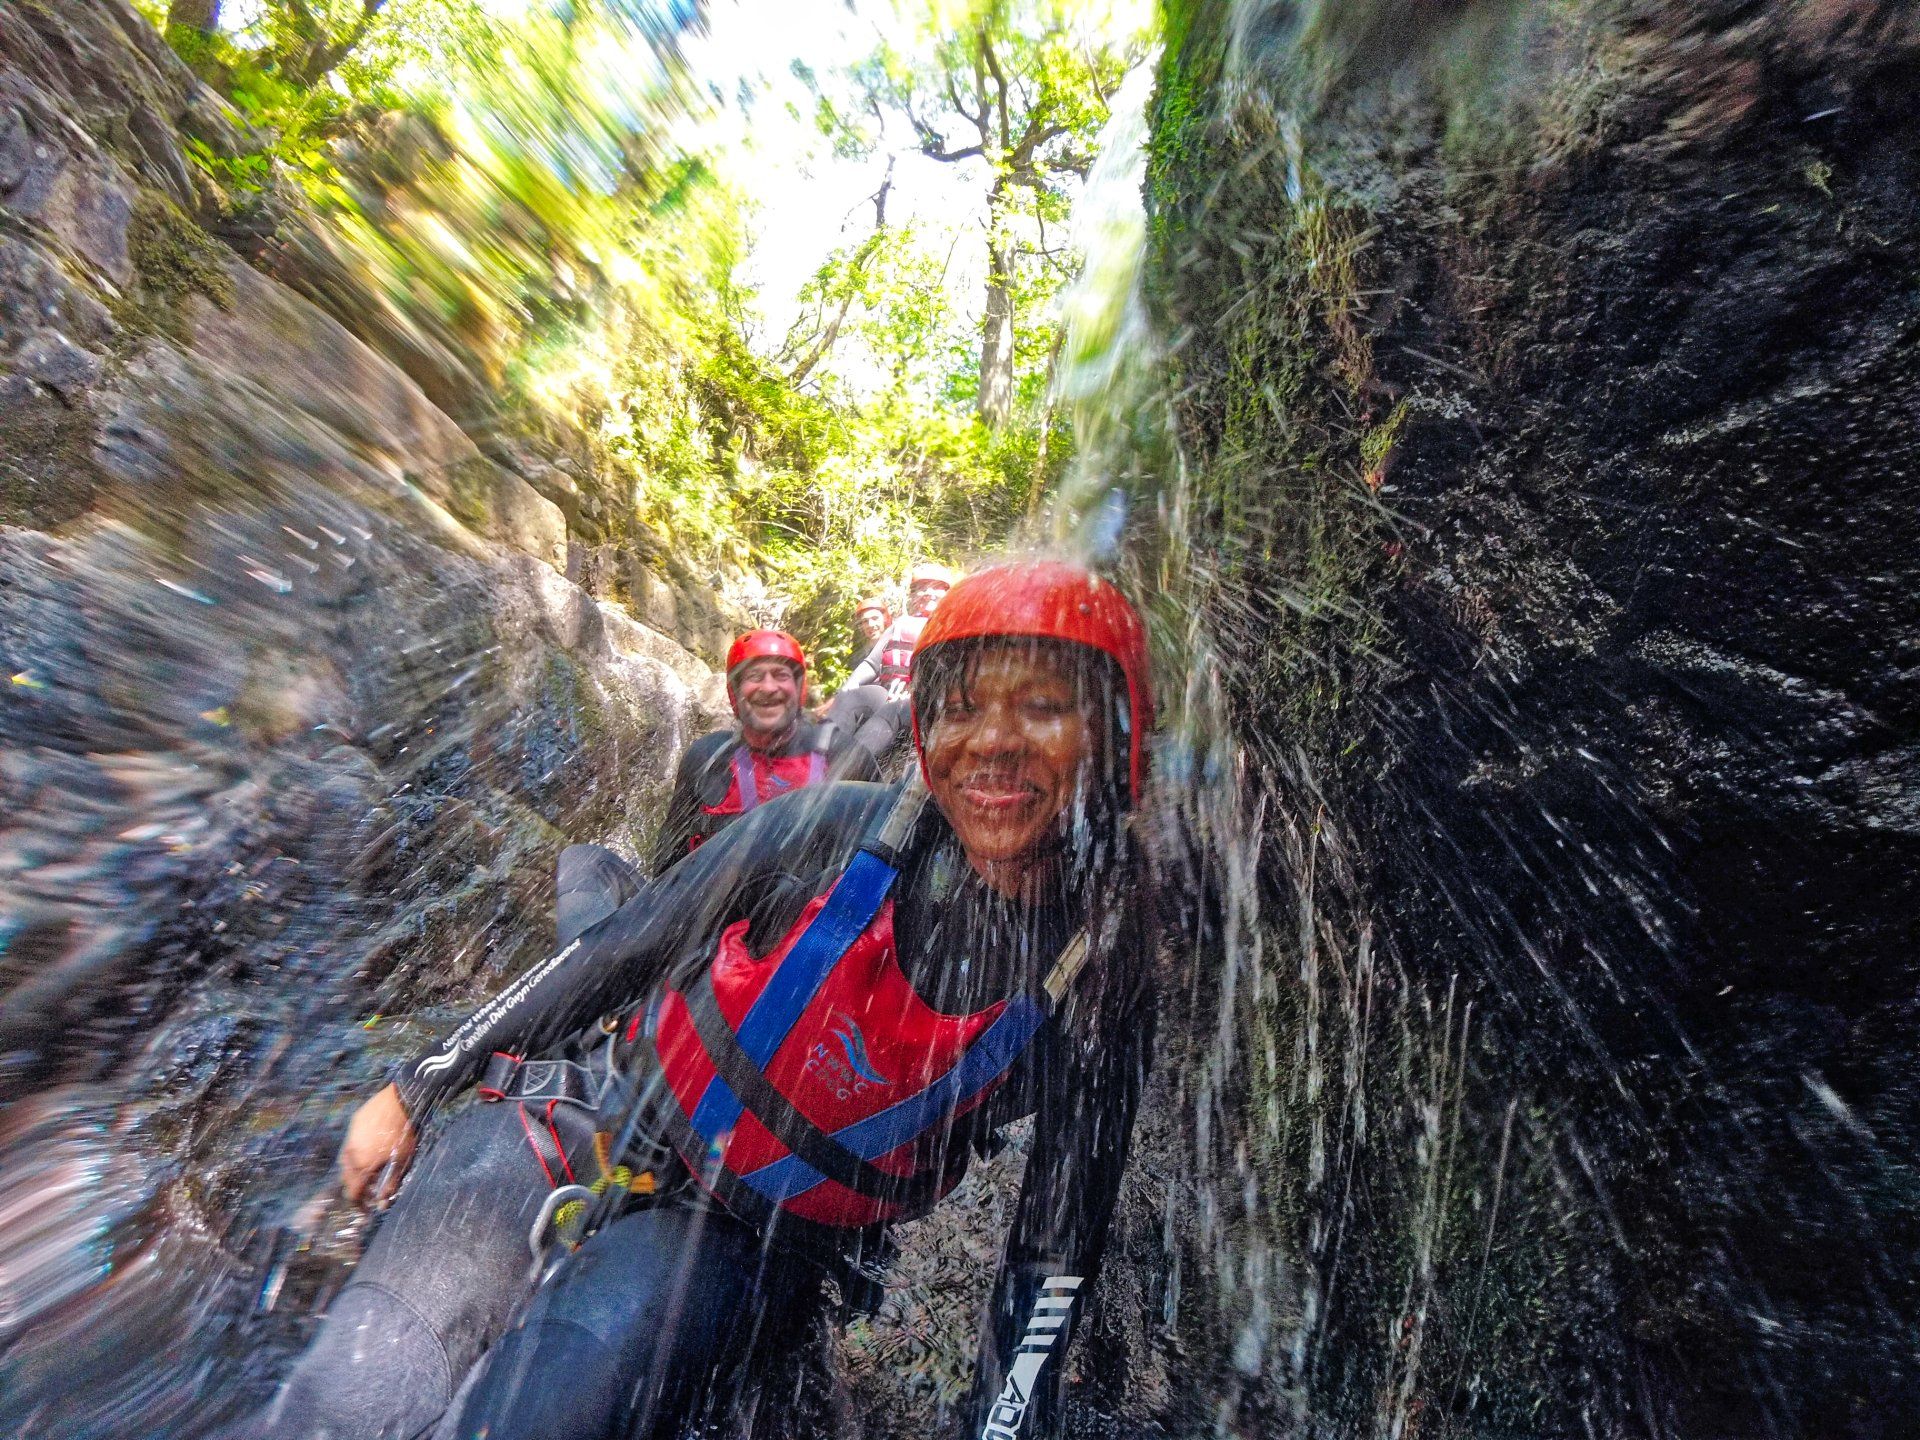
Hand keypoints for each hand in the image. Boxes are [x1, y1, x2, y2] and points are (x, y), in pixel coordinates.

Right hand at [338, 1083, 417, 1207]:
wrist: (400, 1101)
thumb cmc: (404, 1133)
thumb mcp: (401, 1161)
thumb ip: (390, 1184)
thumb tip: (381, 1204)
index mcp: (361, 1165)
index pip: (353, 1192)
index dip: (358, 1203)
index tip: (365, 1209)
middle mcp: (350, 1153)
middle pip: (347, 1177)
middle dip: (356, 1187)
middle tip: (370, 1189)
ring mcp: (350, 1137)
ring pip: (346, 1160)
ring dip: (354, 1170)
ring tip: (369, 1170)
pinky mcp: (354, 1123)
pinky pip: (350, 1143)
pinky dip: (356, 1152)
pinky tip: (369, 1149)